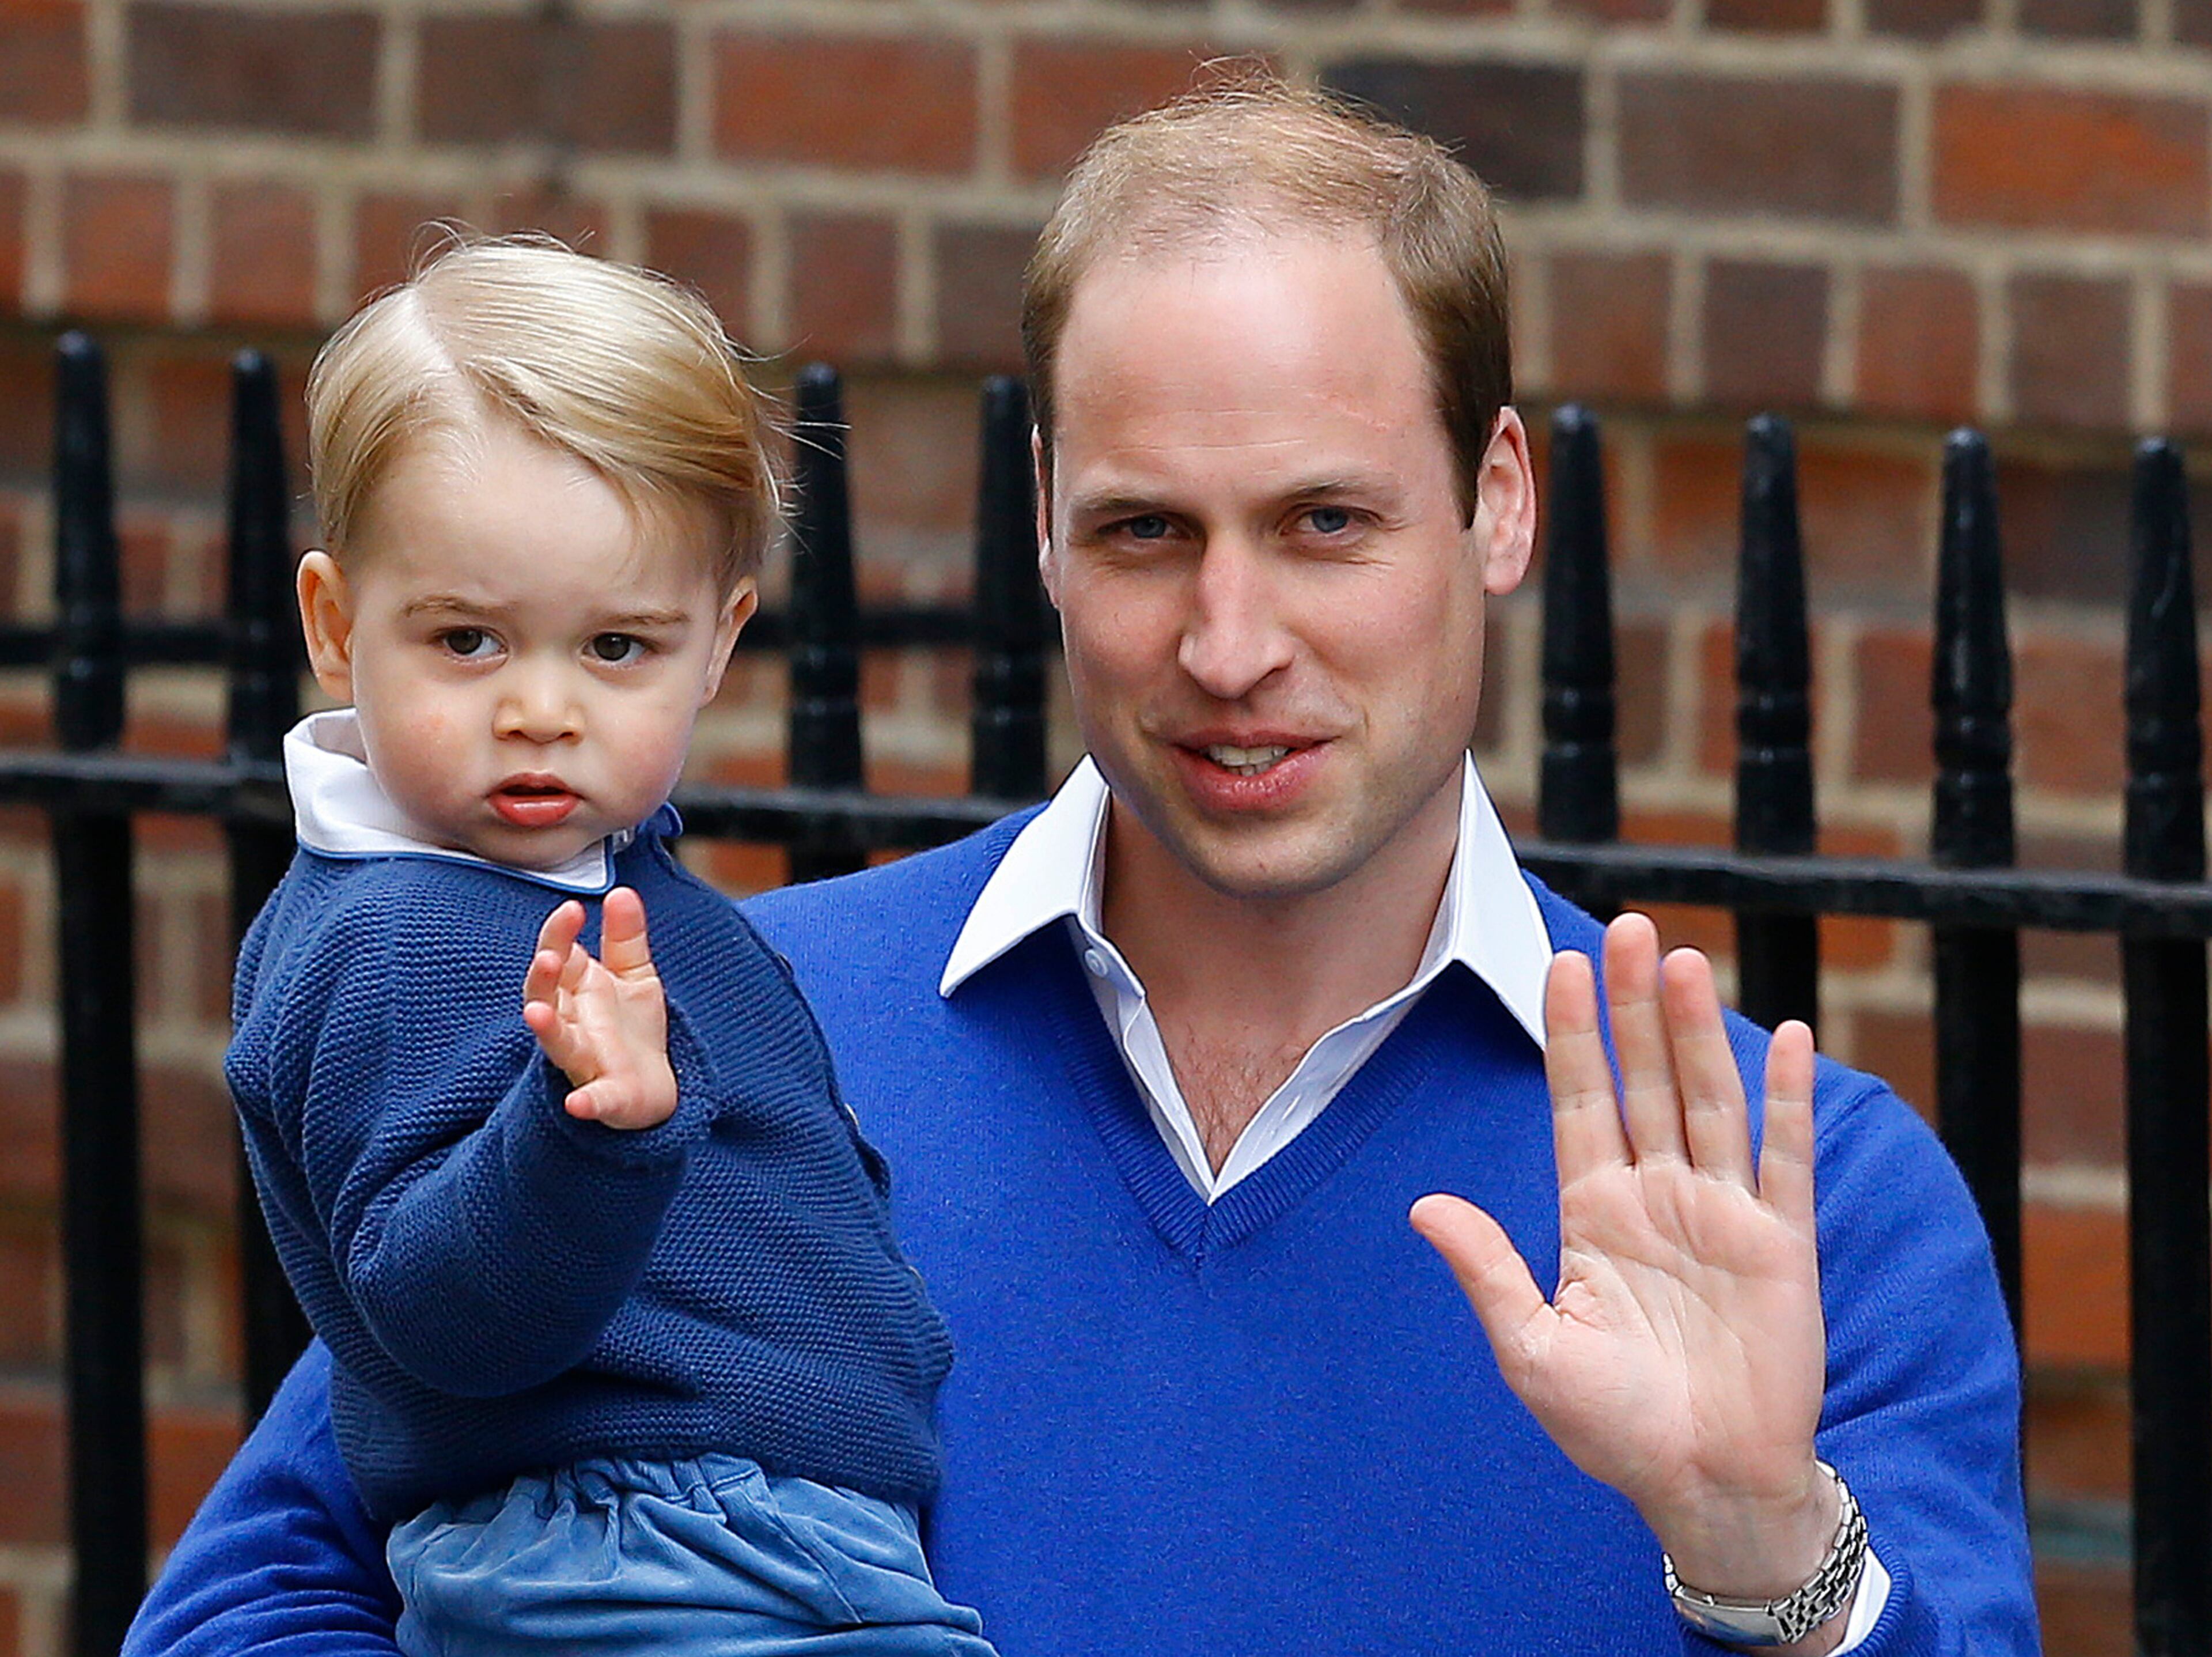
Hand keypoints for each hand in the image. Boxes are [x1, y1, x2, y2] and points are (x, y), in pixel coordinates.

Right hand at [520, 887, 678, 1130]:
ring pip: (557, 1043)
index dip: (558, 934)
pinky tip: (580, 1103)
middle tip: (548, 957)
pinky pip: (592, 1099)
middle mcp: (572, 1023)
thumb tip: (621, 891)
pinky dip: (586, 1102)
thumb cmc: (631, 1029)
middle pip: (545, 996)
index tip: (572, 909)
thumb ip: (626, 937)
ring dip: (545, 1028)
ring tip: (535, 1013)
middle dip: (542, 976)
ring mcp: (585, 1060)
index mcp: (577, 990)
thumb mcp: (634, 975)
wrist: (652, 1087)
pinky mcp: (605, 1096)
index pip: (558, 956)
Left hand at [1411, 913, 1842, 1646]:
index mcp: (1593, 1213)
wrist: (1703, 1487)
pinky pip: (1784, 1157)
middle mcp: (1657, 1197)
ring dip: (1698, 1030)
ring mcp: (1722, 1214)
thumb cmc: (1613, 1427)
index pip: (1578, 1101)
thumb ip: (1487, 1270)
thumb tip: (1422, 1205)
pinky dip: (1785, 1097)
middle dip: (1632, 1006)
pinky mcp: (1782, 1244)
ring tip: (1682, 960)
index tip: (1557, 961)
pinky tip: (1784, 1035)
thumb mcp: (1531, 1350)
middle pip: (1644, 1080)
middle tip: (1627, 926)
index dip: (1571, 1033)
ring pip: (1708, 1100)